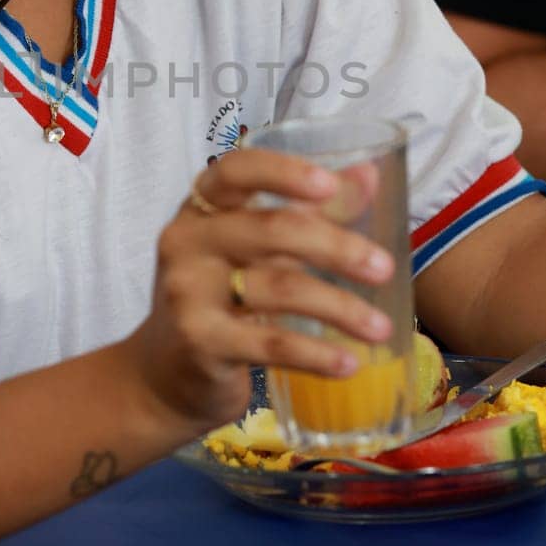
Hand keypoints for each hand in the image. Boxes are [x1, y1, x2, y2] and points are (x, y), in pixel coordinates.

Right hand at [130, 147, 395, 433]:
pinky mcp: (200, 342)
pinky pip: (271, 343)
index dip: (284, 172)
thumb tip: (368, 176)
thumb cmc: (217, 300)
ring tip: (381, 328)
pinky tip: (348, 363)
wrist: (160, 375)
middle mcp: (187, 242)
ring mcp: (189, 292)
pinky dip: (316, 354)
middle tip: (385, 268)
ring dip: (341, 308)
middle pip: (272, 230)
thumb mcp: (248, 251)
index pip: (235, 170)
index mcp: (201, 208)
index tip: (331, 186)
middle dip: (338, 247)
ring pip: (280, 289)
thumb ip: (306, 212)